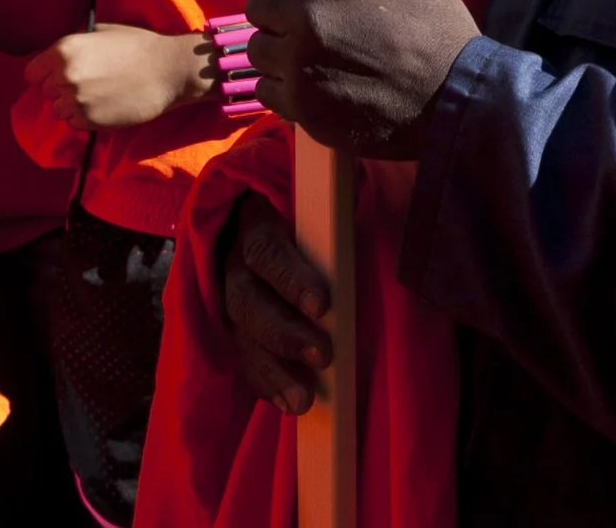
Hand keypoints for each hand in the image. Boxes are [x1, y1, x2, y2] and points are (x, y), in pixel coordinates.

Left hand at [26, 23, 212, 129]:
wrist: (168, 70)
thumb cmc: (138, 45)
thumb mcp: (102, 31)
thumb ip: (75, 42)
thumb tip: (56, 53)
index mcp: (64, 50)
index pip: (32, 72)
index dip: (46, 73)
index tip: (60, 74)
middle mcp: (64, 76)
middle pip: (45, 91)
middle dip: (61, 88)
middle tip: (88, 82)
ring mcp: (76, 101)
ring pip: (58, 110)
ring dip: (72, 105)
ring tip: (98, 95)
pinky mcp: (89, 121)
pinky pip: (74, 123)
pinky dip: (85, 118)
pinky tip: (105, 105)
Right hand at [220, 191, 332, 413]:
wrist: (265, 228)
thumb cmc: (311, 222)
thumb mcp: (320, 210)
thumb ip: (340, 219)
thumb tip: (382, 220)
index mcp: (257, 227)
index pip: (267, 251)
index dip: (292, 279)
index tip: (322, 304)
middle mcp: (237, 268)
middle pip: (250, 302)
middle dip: (285, 333)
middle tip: (322, 355)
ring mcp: (233, 303)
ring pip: (244, 338)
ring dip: (275, 371)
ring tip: (303, 400)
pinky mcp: (237, 333)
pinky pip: (245, 363)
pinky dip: (267, 385)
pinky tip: (288, 404)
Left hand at [246, 0, 476, 158]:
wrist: (455, 101)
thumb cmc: (436, 26)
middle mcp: (309, 18)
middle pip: (257, 2)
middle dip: (282, 7)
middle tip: (315, 19)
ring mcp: (301, 66)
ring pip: (258, 48)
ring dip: (281, 49)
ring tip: (319, 54)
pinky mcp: (300, 108)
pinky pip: (266, 88)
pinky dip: (287, 86)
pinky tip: (320, 83)